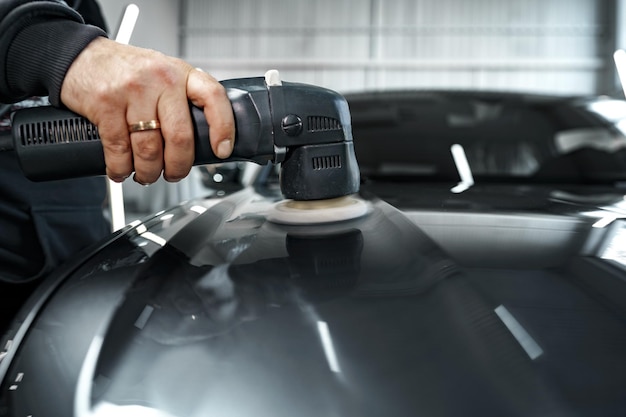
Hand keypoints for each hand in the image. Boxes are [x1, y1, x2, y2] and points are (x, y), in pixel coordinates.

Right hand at [60, 37, 234, 183]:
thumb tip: (204, 141)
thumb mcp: (164, 75)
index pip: (214, 98)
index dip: (223, 128)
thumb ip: (184, 101)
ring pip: (149, 149)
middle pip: (180, 136)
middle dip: (178, 166)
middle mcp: (161, 79)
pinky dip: (120, 168)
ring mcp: (133, 91)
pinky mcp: (106, 103)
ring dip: (149, 172)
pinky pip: (119, 149)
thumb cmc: (127, 71)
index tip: (221, 150)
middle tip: (174, 174)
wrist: (80, 56)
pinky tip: (121, 170)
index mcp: (181, 73)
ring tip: (147, 175)